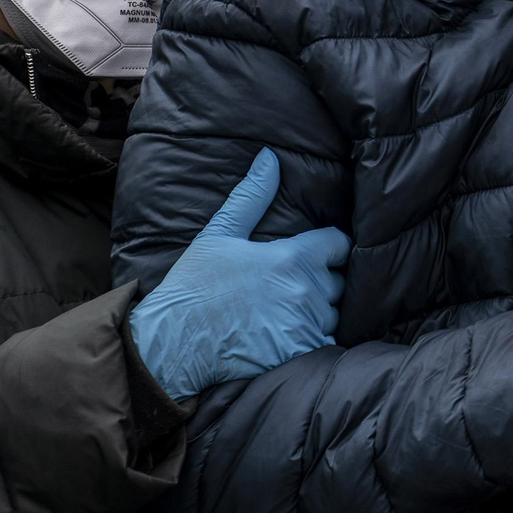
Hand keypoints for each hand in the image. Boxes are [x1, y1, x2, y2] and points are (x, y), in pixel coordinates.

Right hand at [128, 149, 351, 400]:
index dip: (330, 248)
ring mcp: (306, 325)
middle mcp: (307, 290)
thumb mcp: (218, 234)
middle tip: (290, 288)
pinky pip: (324, 343)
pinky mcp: (301, 354)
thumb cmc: (193, 287)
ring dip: (318, 313)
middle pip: (339, 281)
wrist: (171, 346)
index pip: (340, 244)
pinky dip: (311, 340)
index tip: (316, 255)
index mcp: (292, 257)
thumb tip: (270, 157)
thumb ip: (251, 196)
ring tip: (285, 315)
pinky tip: (285, 338)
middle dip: (323, 282)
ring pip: (333, 314)